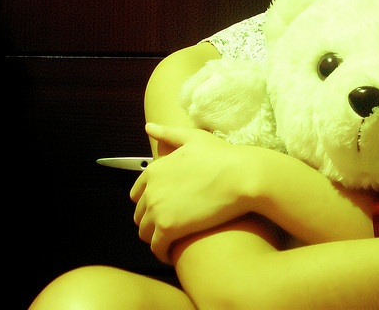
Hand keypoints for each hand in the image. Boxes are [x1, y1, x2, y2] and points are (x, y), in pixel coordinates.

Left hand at [130, 123, 252, 262]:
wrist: (241, 176)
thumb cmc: (221, 156)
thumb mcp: (192, 138)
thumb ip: (167, 133)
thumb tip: (149, 126)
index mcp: (154, 169)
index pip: (137, 194)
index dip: (149, 202)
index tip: (163, 208)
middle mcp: (150, 189)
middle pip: (140, 215)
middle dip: (151, 221)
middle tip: (171, 224)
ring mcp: (157, 209)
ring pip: (145, 233)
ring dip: (156, 237)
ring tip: (172, 239)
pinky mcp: (168, 228)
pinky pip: (156, 248)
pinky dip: (162, 252)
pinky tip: (174, 251)